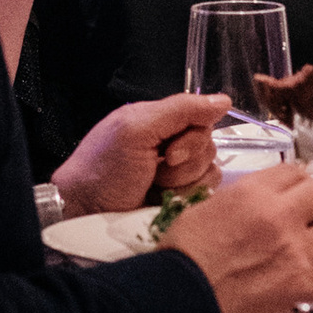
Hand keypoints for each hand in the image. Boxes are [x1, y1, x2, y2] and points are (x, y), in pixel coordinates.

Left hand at [56, 93, 232, 217]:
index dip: (193, 133)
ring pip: (210, 170)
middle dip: (185, 160)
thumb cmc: (104, 169)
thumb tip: (223, 100)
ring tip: (154, 185)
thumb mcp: (136, 129)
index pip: (201, 116)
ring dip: (183, 181)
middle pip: (208, 144)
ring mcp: (178, 174)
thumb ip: (180, 110)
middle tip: (156, 168)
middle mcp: (172, 145)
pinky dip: (187, 197)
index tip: (169, 149)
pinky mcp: (183, 200)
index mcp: (159, 121)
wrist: (88, 212)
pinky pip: (207, 193)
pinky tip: (164, 199)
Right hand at [163, 162, 312, 312]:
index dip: (296, 184)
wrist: (181, 305)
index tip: (296, 193)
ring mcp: (298, 252)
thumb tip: (260, 204)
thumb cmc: (184, 262)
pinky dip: (306, 283)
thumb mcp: (206, 210)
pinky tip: (286, 289)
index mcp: (254, 194)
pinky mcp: (305, 287)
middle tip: (309, 216)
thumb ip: (244, 202)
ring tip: (296, 256)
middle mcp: (282, 217)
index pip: (296, 173)